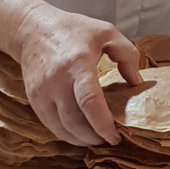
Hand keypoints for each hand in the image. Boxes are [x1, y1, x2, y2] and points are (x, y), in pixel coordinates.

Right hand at [13, 4, 141, 145]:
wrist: (32, 29)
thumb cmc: (72, 29)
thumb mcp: (106, 32)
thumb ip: (127, 55)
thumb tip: (137, 82)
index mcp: (77, 64)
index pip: (89, 101)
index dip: (103, 123)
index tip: (115, 135)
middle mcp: (56, 81)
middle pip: (74, 121)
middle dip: (94, 137)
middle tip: (110, 139)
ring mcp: (41, 93)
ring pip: (61, 128)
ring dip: (80, 139)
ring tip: (96, 138)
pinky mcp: (33, 100)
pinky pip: (51, 125)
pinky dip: (67, 134)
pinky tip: (80, 132)